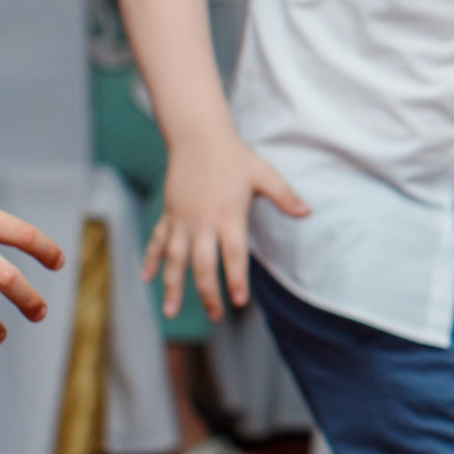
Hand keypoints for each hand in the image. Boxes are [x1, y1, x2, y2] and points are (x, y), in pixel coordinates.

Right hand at [145, 133, 307, 321]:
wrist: (198, 137)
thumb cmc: (235, 157)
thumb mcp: (264, 174)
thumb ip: (285, 196)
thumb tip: (308, 212)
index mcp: (229, 216)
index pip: (233, 255)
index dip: (235, 280)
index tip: (238, 302)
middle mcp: (203, 222)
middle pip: (202, 265)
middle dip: (207, 293)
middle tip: (215, 316)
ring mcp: (182, 220)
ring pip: (174, 259)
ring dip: (172, 286)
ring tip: (170, 312)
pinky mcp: (169, 214)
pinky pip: (157, 241)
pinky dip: (150, 259)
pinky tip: (145, 278)